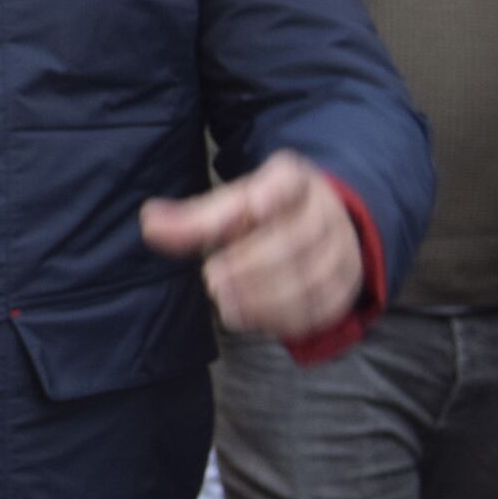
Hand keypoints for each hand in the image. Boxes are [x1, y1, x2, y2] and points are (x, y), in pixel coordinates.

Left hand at [140, 150, 360, 341]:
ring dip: (265, 297)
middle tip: (211, 280)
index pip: (287, 181)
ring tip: (224, 305)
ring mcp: (343, 249)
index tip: (254, 203)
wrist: (316, 228)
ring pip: (313, 278)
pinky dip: (285, 317)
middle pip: (295, 239)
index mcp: (294, 181)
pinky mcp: (346, 285)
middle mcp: (326, 212)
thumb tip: (151, 222)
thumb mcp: (229, 205)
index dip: (272, 192)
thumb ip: (193, 218)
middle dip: (251, 264)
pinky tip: (251, 317)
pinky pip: (322, 307)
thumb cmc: (262, 215)